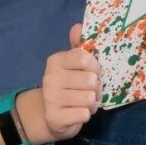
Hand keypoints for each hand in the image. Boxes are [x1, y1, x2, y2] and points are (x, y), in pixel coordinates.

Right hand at [33, 25, 100, 140]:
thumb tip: (77, 26)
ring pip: (89, 98)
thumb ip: (78, 46)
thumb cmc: (69, 85)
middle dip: (95, 88)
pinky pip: (84, 114)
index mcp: (55, 61)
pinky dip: (85, 115)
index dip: (95, 66)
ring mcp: (51, 99)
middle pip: (90, 80)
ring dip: (91, 103)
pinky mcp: (55, 118)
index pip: (84, 58)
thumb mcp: (73, 64)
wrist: (51, 115)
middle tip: (88, 91)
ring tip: (83, 102)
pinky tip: (77, 113)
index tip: (93, 71)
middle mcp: (50, 78)